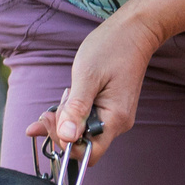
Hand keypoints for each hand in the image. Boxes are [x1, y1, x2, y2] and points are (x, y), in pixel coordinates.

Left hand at [23, 9, 159, 154]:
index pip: (88, 153)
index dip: (65, 144)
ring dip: (67, 120)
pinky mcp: (111, 109)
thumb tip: (66, 138)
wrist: (134, 31)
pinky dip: (74, 113)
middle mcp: (118, 123)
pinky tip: (68, 99)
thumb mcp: (87, 77)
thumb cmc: (111, 48)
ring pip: (84, 132)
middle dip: (62, 131)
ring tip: (63, 97)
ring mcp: (116, 117)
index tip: (51, 121)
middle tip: (50, 110)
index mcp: (114, 119)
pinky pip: (89, 120)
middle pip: (84, 144)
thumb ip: (76, 110)